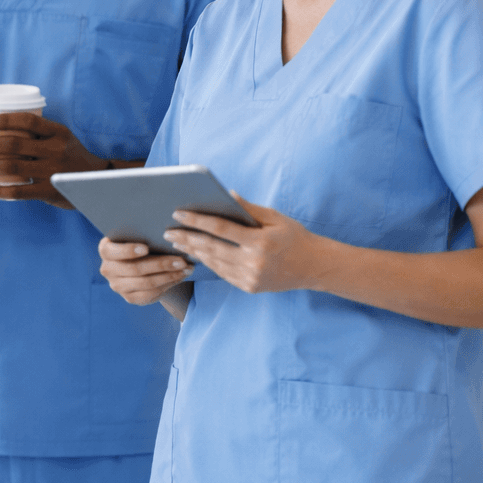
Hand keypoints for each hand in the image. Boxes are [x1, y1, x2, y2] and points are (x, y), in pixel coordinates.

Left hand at [0, 112, 121, 207]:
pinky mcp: (49, 191)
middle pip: (14, 144)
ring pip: (12, 167)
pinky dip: (0, 191)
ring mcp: (52, 171)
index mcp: (58, 132)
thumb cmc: (72, 156)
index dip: (6, 119)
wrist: (97, 180)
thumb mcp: (63, 138)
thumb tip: (2, 132)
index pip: (29, 121)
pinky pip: (19, 191)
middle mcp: (55, 150)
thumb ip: (40, 135)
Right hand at [97, 237, 193, 304]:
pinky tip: (180, 277)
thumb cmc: (142, 245)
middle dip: (161, 264)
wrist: (143, 265)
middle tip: (181, 260)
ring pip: (146, 283)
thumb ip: (145, 235)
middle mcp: (107, 269)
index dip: (128, 250)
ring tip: (186, 268)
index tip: (146, 247)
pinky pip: (150, 294)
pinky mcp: (130, 298)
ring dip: (169, 276)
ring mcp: (117, 286)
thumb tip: (168, 233)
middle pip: (135, 269)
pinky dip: (168, 284)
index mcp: (105, 250)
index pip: (112, 251)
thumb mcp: (138, 238)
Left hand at [162, 192, 331, 294]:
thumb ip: (249, 208)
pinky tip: (196, 254)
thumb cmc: (294, 236)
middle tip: (168, 231)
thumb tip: (225, 194)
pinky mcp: (249, 288)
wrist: (314, 267)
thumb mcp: (274, 218)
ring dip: (193, 251)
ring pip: (213, 263)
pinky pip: (222, 273)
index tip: (177, 213)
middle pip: (211, 248)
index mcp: (260, 242)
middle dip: (187, 238)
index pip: (220, 228)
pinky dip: (207, 262)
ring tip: (176, 242)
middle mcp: (253, 262)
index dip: (196, 220)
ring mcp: (250, 278)